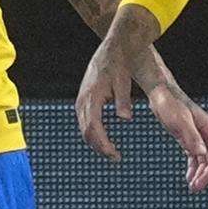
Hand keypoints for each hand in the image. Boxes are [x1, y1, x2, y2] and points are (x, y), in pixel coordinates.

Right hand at [75, 39, 137, 160]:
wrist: (111, 50)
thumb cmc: (119, 65)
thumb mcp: (123, 81)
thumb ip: (123, 100)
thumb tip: (126, 118)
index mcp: (92, 97)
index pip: (94, 128)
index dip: (103, 144)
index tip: (115, 155)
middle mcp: (83, 101)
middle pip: (87, 132)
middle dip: (100, 147)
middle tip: (116, 158)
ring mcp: (81, 101)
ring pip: (84, 128)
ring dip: (96, 142)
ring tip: (112, 152)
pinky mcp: (84, 100)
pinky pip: (85, 122)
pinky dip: (93, 134)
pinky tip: (105, 140)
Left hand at [147, 79, 207, 191]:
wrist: (159, 95)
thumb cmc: (170, 103)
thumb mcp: (180, 120)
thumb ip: (192, 137)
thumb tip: (202, 153)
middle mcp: (207, 135)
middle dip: (207, 174)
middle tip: (197, 186)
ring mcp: (199, 138)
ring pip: (205, 161)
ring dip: (200, 174)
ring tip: (192, 186)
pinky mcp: (190, 141)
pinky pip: (195, 158)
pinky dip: (193, 169)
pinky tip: (189, 178)